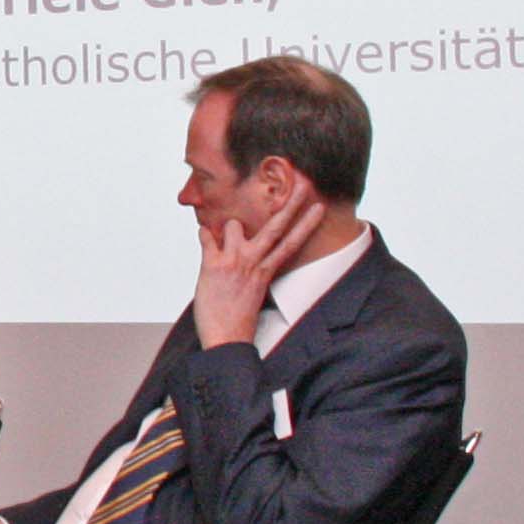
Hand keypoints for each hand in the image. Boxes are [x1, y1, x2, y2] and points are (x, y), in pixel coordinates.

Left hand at [192, 189, 327, 347]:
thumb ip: (252, 268)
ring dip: (228, 229)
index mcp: (266, 272)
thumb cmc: (237, 318)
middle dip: (291, 204)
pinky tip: (205, 240)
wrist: (225, 340)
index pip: (291, 243)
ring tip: (225, 244)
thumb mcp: (252, 291)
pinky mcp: (213, 265)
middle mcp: (253, 264)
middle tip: (302, 183)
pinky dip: (204, 235)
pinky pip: (207, 236)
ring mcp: (234, 262)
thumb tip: (245, 249)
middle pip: (276, 228)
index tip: (319, 207)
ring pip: (234, 225)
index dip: (306, 224)